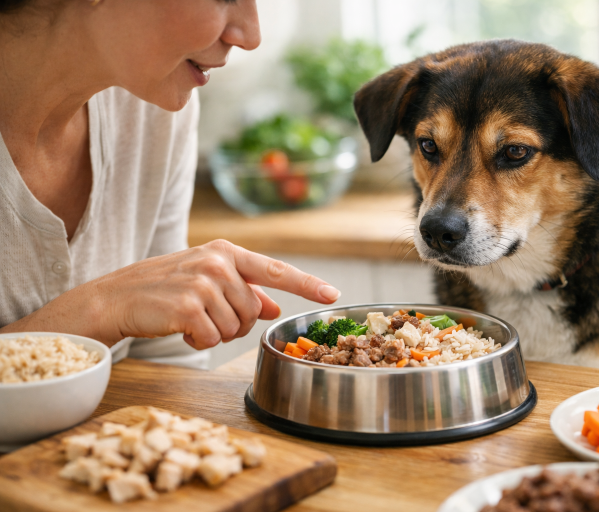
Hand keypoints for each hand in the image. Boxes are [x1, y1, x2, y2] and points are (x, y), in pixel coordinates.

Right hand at [86, 240, 338, 348]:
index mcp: (227, 253)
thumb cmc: (166, 288)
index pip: (276, 269)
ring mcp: (204, 283)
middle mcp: (218, 263)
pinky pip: (214, 339)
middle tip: (206, 315)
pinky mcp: (189, 307)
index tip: (332, 295)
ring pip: (236, 327)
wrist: (117, 297)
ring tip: (190, 319)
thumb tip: (275, 306)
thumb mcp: (208, 281)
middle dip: (235, 322)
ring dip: (216, 333)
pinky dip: (200, 341)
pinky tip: (180, 328)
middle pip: (254, 311)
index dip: (307, 284)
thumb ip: (245, 291)